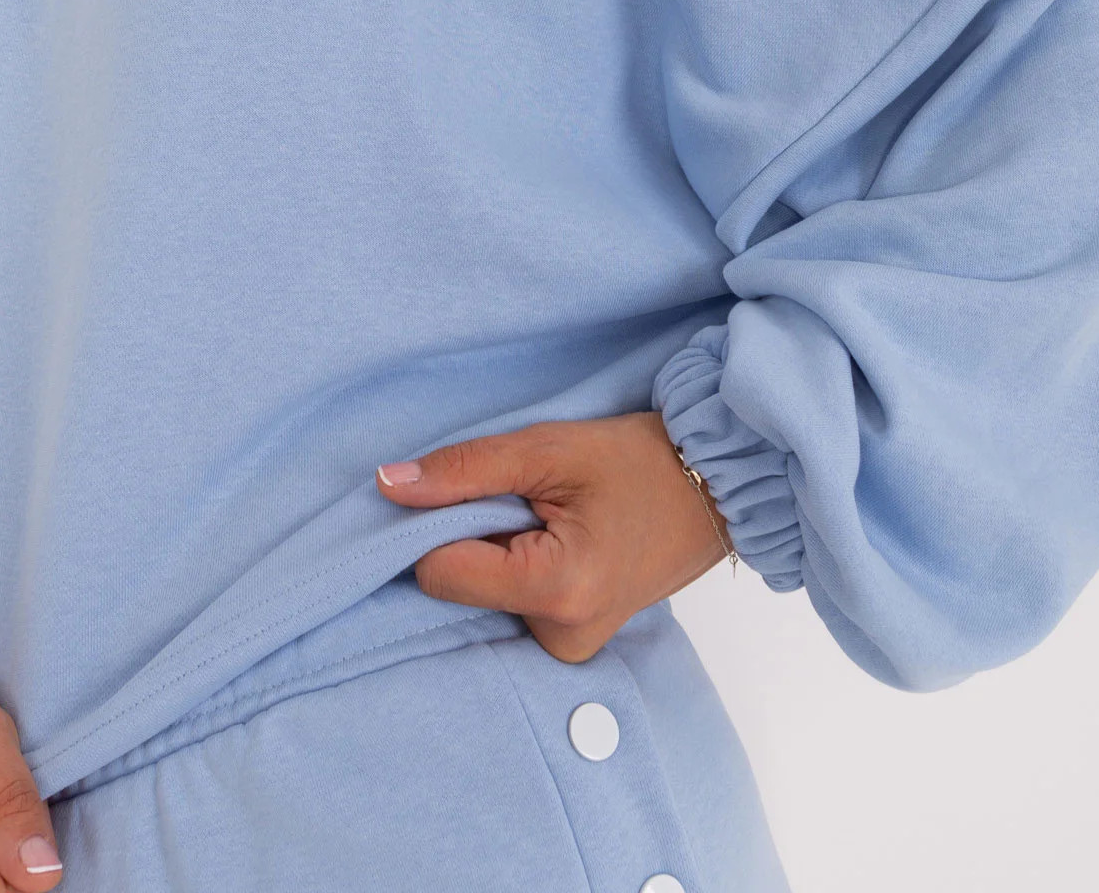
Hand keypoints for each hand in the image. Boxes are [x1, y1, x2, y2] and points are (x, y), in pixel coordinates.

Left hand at [375, 411, 734, 662]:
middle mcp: (558, 638)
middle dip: (475, 538)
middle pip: (459, 588)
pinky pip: (510, 607)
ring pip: (482, 598)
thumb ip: (464, 470)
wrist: (713, 488)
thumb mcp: (548, 448)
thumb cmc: (638, 461)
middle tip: (531, 501)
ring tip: (552, 518)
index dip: (442, 522)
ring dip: (498, 553)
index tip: (481, 490)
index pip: (438, 572)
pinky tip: (557, 540)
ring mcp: (567, 649)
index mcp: (554, 591)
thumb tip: (386, 486)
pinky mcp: (571, 644)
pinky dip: (518, 569)